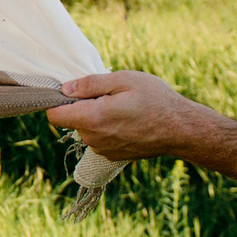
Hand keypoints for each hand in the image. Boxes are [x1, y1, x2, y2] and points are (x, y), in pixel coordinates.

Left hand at [47, 70, 196, 162]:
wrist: (181, 129)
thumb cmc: (155, 100)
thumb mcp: (123, 80)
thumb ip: (90, 84)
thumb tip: (65, 88)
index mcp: (92, 119)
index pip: (54, 115)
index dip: (58, 101)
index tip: (73, 91)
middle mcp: (94, 139)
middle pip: (72, 121)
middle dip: (82, 107)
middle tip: (110, 95)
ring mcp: (103, 150)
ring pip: (86, 130)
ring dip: (96, 118)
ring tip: (123, 108)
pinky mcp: (113, 156)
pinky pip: (100, 139)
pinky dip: (107, 129)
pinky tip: (128, 121)